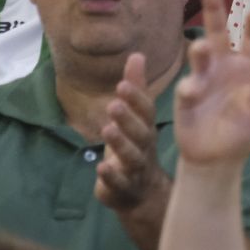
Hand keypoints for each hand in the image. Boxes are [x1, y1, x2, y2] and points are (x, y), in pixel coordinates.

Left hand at [95, 53, 170, 213]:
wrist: (145, 195)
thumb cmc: (138, 147)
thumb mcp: (137, 118)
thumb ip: (136, 89)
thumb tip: (136, 55)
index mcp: (147, 128)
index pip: (146, 112)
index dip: (135, 99)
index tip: (122, 85)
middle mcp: (146, 148)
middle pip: (140, 133)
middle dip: (128, 118)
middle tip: (114, 104)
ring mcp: (136, 170)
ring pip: (132, 157)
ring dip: (120, 143)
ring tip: (107, 129)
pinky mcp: (123, 190)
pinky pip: (119, 185)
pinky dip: (111, 177)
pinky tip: (101, 167)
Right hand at [174, 0, 249, 167]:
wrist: (218, 158)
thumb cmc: (243, 131)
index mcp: (245, 67)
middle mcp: (222, 66)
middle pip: (217, 34)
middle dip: (213, 12)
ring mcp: (203, 79)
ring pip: (199, 56)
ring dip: (199, 50)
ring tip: (201, 46)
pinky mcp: (186, 97)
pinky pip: (187, 88)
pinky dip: (190, 88)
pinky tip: (193, 92)